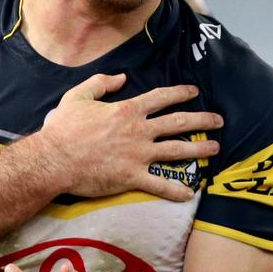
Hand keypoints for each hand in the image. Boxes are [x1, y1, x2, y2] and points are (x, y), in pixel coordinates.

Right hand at [36, 74, 222, 201]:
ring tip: (215, 149)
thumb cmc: (63, 129)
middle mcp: (139, 131)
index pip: (161, 98)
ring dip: (198, 150)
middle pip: (178, 123)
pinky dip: (175, 191)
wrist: (54, 160)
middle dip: (201, 120)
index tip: (194, 92)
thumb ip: (100, 83)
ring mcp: (138, 155)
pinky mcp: (132, 177)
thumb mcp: (78, 97)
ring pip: (176, 151)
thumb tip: (121, 78)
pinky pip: (159, 185)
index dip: (180, 93)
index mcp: (127, 110)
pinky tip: (190, 193)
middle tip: (218, 121)